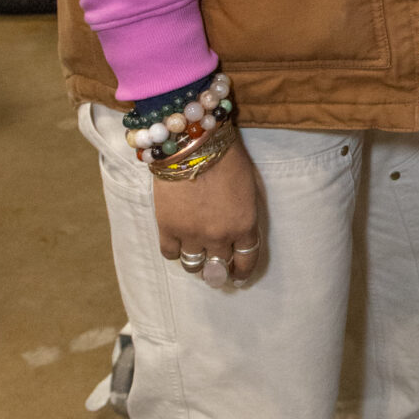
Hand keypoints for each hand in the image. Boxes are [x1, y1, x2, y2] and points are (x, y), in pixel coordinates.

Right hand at [153, 134, 264, 285]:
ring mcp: (192, 234)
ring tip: (195, 255)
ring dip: (196, 263)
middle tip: (215, 269)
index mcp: (244, 225)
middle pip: (219, 267)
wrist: (194, 142)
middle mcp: (220, 236)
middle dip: (219, 270)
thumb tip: (241, 235)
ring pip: (193, 265)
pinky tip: (177, 243)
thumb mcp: (250, 188)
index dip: (242, 272)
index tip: (238, 276)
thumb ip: (246, 215)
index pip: (246, 261)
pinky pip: (170, 254)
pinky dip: (174, 251)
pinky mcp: (168, 227)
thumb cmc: (228, 157)